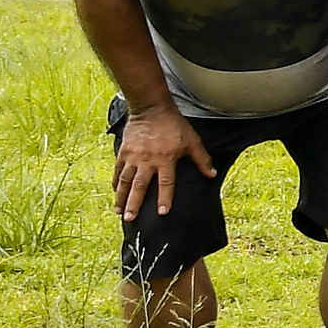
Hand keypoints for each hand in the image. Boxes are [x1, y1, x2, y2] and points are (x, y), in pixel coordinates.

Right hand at [113, 104, 214, 220]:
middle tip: (129, 219)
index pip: (166, 183)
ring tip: (118, 211)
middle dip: (133, 203)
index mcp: (166, 159)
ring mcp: (133, 157)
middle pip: (139, 186)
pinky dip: (116, 182)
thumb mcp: (192, 141)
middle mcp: (147, 160)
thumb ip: (202, 159)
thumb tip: (212, 175)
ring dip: (121, 197)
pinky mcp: (124, 152)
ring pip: (125, 181)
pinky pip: (118, 170)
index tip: (162, 213)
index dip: (165, 198)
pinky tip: (115, 192)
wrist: (151, 109)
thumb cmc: (174, 126)